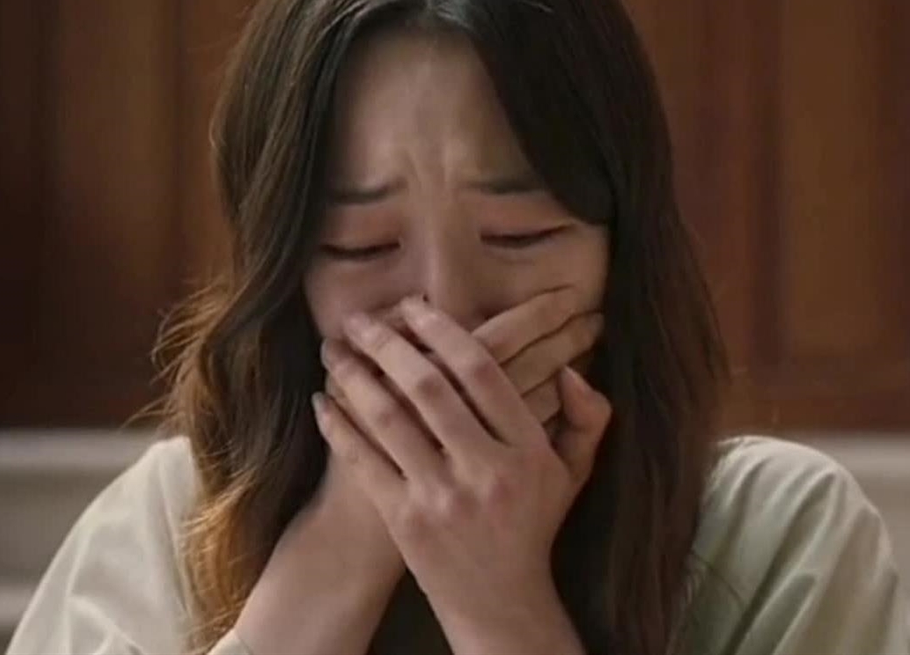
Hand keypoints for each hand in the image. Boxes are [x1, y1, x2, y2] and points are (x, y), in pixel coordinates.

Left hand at [315, 297, 612, 653]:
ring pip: (389, 419)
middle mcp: (486, 472)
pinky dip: (339, 426)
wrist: (499, 602)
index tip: (414, 305)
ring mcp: (442, 498)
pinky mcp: (405, 521)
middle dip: (386, 343)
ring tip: (333, 350)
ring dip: (354, 376)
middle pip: (429, 386)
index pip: (483, 372)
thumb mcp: (572, 473)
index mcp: (528, 452)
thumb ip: (587, 418)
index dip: (444, 330)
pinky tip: (322, 401)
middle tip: (358, 318)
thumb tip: (570, 369)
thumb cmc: (532, 526)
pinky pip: (364, 461)